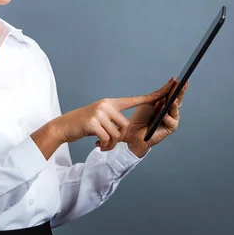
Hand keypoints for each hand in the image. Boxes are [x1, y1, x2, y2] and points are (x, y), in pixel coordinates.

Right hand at [52, 89, 166, 151]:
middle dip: (118, 138)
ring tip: (101, 144)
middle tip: (107, 142)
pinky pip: (107, 139)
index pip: (135, 99)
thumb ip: (114, 118)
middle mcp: (106, 105)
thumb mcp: (100, 117)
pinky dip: (104, 146)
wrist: (64, 127)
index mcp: (111, 103)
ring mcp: (99, 113)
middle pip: (125, 125)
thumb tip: (126, 128)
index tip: (169, 88)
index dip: (153, 96)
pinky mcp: (93, 123)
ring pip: (117, 133)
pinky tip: (97, 145)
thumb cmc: (84, 125)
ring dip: (110, 143)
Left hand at [123, 77, 188, 155]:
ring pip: (175, 109)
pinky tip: (164, 114)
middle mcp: (168, 109)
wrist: (133, 132)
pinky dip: (168, 117)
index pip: (171, 93)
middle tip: (182, 84)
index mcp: (163, 102)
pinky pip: (172, 121)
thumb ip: (159, 95)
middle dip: (180, 92)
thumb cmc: (140, 117)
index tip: (178, 79)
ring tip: (173, 98)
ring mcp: (170, 118)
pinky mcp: (170, 128)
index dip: (175, 86)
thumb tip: (170, 85)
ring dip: (174, 103)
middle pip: (176, 99)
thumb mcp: (149, 102)